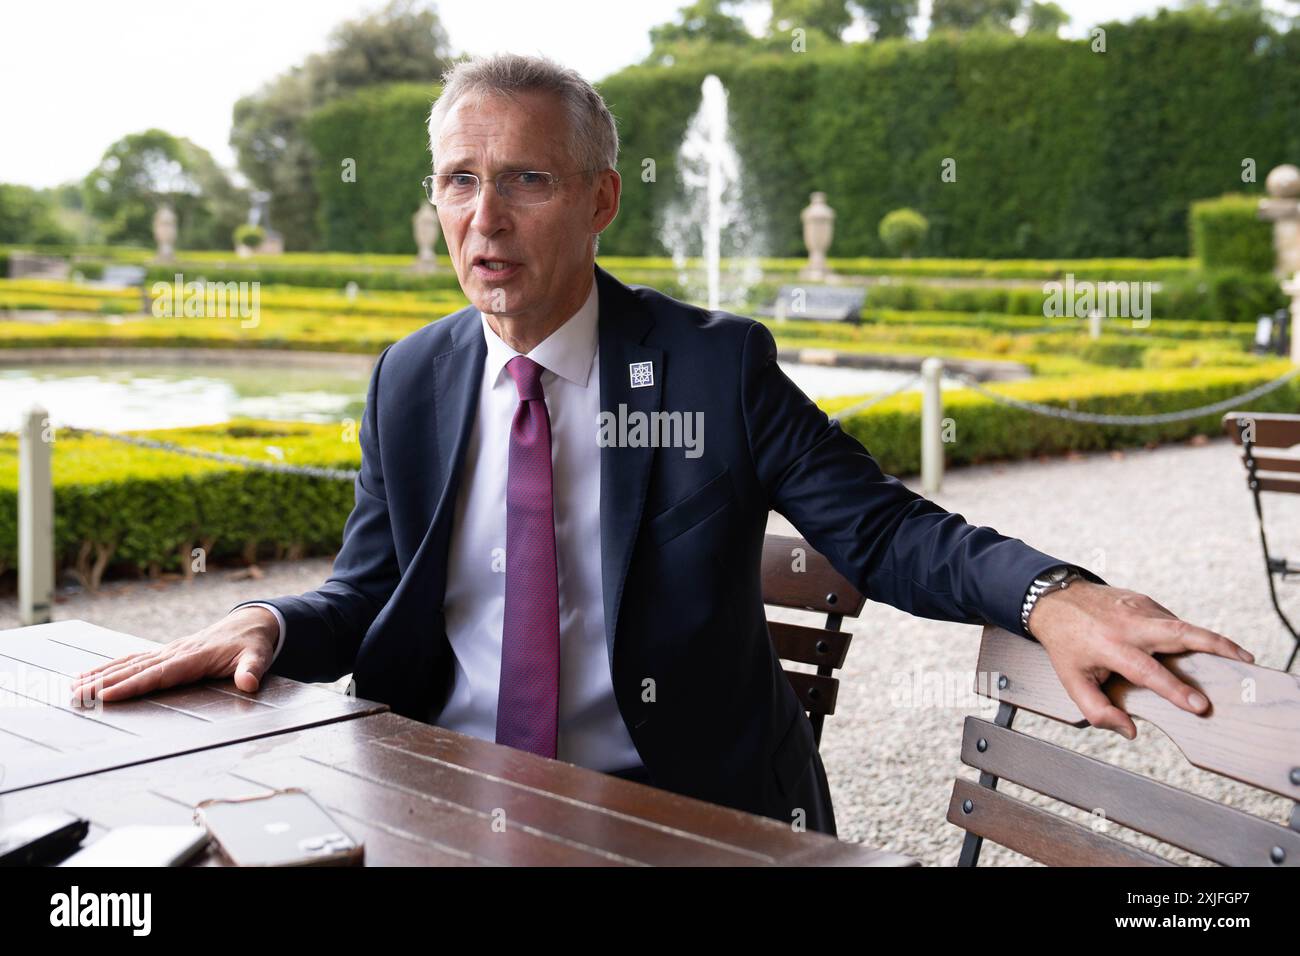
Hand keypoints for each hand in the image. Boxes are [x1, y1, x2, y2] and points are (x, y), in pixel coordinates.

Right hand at [68, 606, 278, 704]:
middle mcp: (176, 652)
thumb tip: (249, 683)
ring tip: (74, 687)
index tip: (108, 695)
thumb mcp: (258, 656)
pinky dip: (110, 667)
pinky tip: (91, 674)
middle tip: (78, 696)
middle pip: (136, 669)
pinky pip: (134, 660)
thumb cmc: (253, 643)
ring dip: (101, 675)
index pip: (159, 674)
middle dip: (105, 683)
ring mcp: (169, 651)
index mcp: (194, 657)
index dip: (133, 685)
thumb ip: (252, 670)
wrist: (252, 622)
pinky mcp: (166, 652)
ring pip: (129, 663)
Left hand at [1026, 581, 1254, 739]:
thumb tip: (1130, 731)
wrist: (1055, 599)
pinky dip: (1189, 635)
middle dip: (1215, 646)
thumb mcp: (1070, 681)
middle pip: (1179, 633)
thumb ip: (1097, 711)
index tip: (1199, 705)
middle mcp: (1129, 625)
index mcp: (1110, 646)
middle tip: (1244, 662)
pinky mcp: (1146, 602)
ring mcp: (1140, 609)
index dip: (1175, 689)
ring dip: (1212, 640)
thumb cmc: (1066, 644)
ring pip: (1183, 625)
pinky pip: (1172, 621)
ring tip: (1238, 658)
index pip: (1149, 671)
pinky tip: (1201, 648)